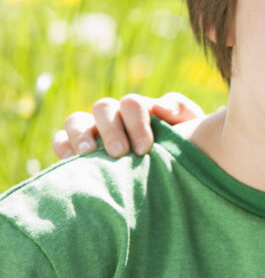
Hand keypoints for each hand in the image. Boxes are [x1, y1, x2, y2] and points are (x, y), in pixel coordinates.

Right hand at [52, 93, 204, 158]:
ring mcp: (94, 132)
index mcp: (141, 110)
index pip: (132, 103)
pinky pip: (60, 142)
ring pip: (76, 121)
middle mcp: (116, 117)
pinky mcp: (77, 151)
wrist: (180, 174)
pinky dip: (63, 148)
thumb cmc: (185, 147)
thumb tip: (160, 107)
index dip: (136, 122)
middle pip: (103, 108)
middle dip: (110, 129)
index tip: (145, 149)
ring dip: (80, 135)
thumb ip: (181, 110)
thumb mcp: (192, 128)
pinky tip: (73, 163)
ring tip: (88, 154)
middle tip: (120, 153)